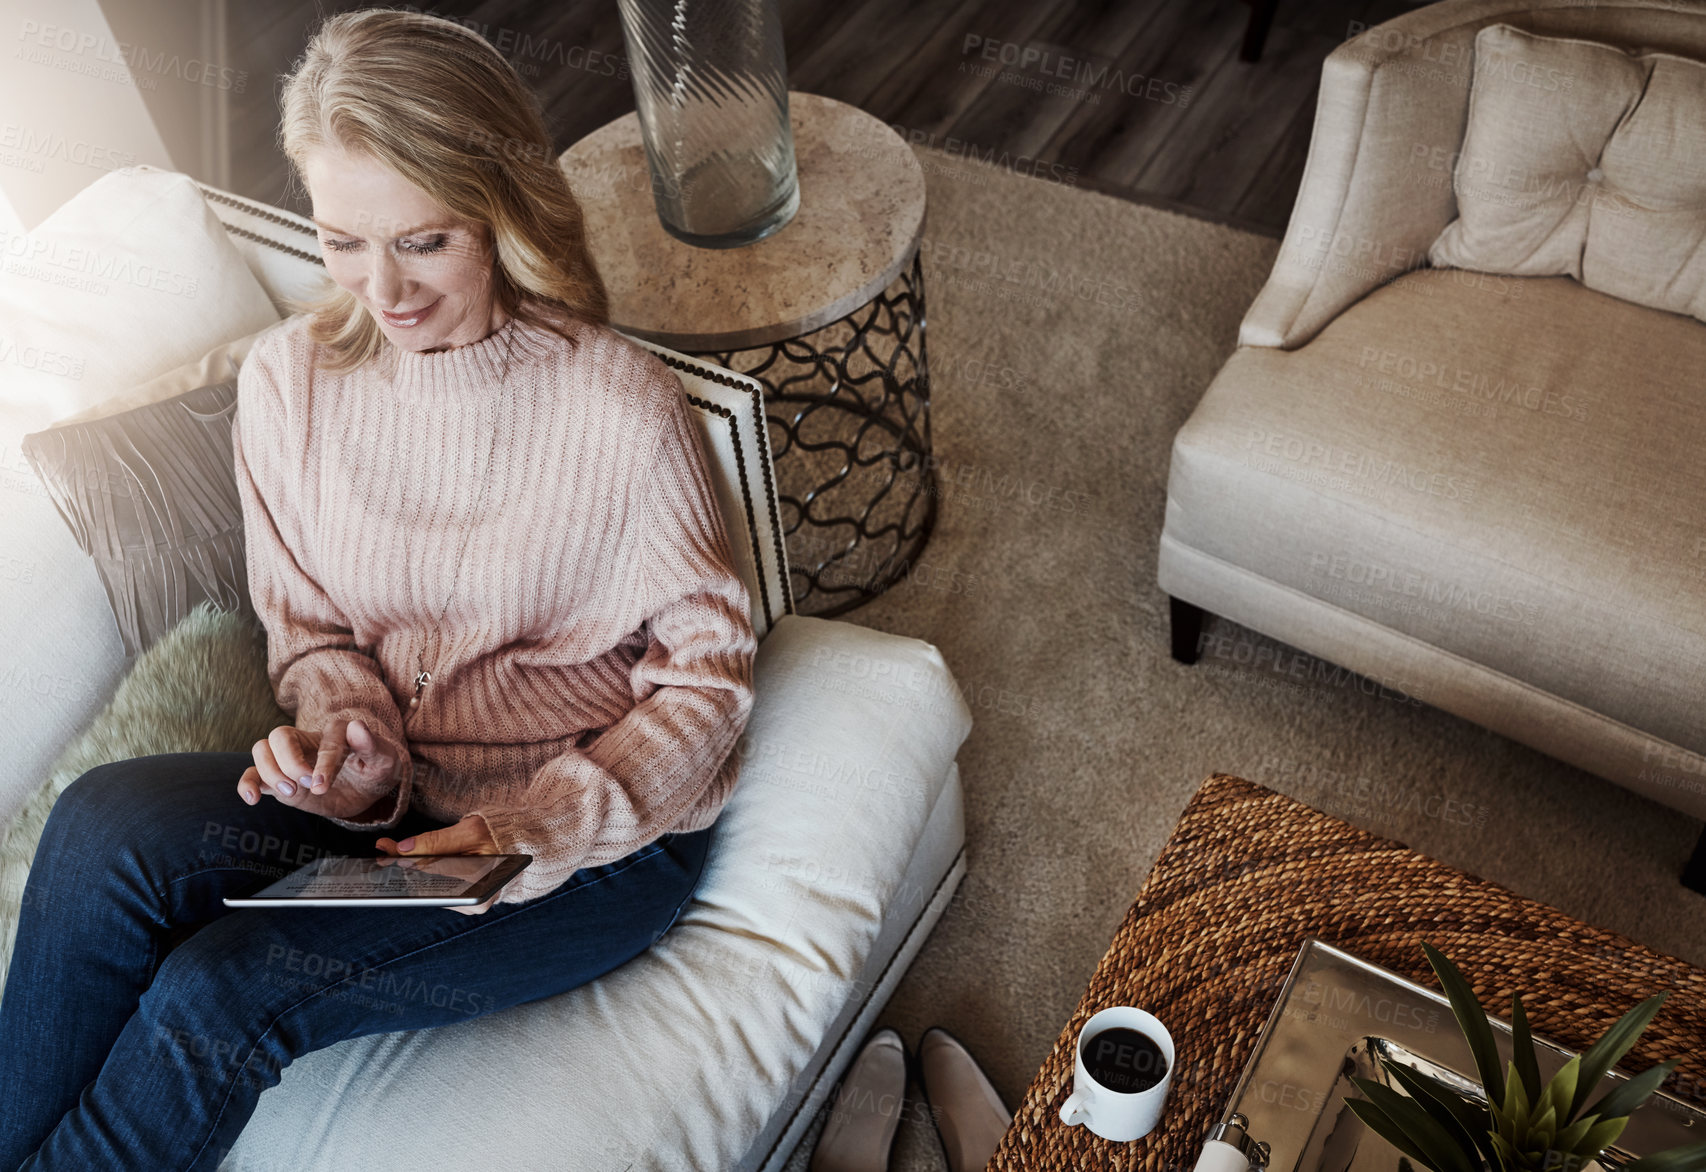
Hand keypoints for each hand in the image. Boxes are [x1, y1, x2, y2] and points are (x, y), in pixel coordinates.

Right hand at [237, 718, 401, 820]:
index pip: (323, 741)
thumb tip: (356, 726)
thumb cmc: (375, 771)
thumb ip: (372, 745)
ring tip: (290, 792)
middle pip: (279, 736)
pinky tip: (252, 798)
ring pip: (261, 750)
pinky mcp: (278, 779)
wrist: (364, 791)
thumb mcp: (384, 761)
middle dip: (289, 762)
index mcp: (336, 732)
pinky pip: (252, 774)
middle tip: (305, 785)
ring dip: (270, 772)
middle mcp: (307, 741)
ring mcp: (289, 759)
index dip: (322, 763)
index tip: (321, 785)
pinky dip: (247, 784)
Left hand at [376, 814, 501, 914]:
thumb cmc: (498, 836)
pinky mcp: (459, 898)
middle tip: (386, 851)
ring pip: (429, 888)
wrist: (516, 842)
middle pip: (429, 888)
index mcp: (479, 892)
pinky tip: (409, 861)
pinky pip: (434, 887)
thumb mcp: (470, 832)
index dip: (410, 866)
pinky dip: (422, 873)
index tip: (388, 854)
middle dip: (406, 868)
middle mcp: (472, 905)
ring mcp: (465, 903)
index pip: (434, 880)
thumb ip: (437, 841)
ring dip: (411, 869)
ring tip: (392, 854)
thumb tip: (404, 848)